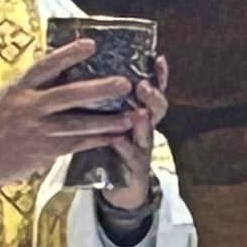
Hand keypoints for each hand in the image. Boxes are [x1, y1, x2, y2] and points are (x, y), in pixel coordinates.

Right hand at [0, 39, 135, 199]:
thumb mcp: (10, 96)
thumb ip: (35, 84)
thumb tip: (66, 65)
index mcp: (19, 87)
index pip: (46, 66)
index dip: (69, 54)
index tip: (91, 44)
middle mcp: (28, 106)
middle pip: (67, 95)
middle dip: (99, 89)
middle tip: (125, 83)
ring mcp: (35, 130)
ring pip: (76, 124)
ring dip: (106, 121)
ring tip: (131, 116)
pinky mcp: (42, 151)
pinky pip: (75, 144)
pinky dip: (97, 140)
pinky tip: (115, 137)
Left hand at [102, 55, 168, 210]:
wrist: (121, 187)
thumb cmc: (112, 146)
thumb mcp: (113, 119)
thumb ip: (108, 100)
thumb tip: (86, 67)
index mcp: (140, 111)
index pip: (153, 89)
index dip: (159, 76)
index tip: (159, 59)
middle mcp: (146, 128)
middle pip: (157, 109)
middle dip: (154, 96)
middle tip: (144, 86)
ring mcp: (143, 149)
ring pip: (148, 133)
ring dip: (143, 123)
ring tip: (140, 113)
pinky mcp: (135, 169)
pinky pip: (131, 158)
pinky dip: (125, 148)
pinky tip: (117, 140)